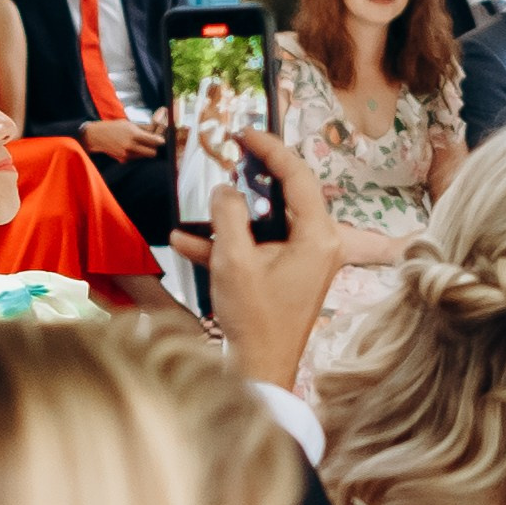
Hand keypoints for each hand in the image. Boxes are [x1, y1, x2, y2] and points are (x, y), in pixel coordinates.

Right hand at [83, 113, 166, 159]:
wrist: (97, 136)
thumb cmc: (115, 127)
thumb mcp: (130, 124)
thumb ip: (145, 128)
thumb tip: (158, 129)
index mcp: (134, 135)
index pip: (155, 141)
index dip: (160, 140)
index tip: (161, 139)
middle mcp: (131, 146)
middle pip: (153, 153)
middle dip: (154, 148)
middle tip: (153, 142)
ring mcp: (127, 155)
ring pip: (145, 156)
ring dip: (146, 151)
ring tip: (140, 143)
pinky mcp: (124, 160)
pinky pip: (136, 158)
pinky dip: (137, 153)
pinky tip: (131, 147)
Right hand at [171, 130, 344, 391]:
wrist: (259, 371)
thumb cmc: (254, 319)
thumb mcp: (233, 260)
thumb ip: (228, 215)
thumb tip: (225, 189)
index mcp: (319, 235)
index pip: (299, 175)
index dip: (271, 149)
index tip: (245, 133)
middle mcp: (320, 244)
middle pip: (286, 194)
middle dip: (252, 176)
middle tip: (228, 154)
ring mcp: (305, 260)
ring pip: (268, 222)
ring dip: (231, 214)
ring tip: (201, 197)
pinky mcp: (288, 275)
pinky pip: (259, 248)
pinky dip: (228, 243)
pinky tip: (185, 239)